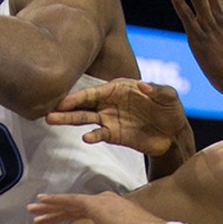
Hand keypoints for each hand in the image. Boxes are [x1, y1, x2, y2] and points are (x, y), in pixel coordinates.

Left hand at [28, 191, 165, 223]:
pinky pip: (70, 202)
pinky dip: (55, 202)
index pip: (83, 211)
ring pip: (69, 202)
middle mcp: (105, 201)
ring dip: (49, 206)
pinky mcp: (95, 206)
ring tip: (32, 209)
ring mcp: (100, 202)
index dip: (66, 215)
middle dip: (54, 210)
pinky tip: (42, 203)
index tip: (52, 219)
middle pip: (73, 205)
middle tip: (36, 212)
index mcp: (111, 209)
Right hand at [46, 79, 190, 156]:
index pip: (94, 91)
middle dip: (66, 107)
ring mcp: (109, 119)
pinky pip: (99, 134)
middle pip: (84, 104)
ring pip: (85, 118)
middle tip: (49, 111)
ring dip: (69, 120)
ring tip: (51, 120)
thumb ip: (157, 90)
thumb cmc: (170, 109)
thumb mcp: (169, 96)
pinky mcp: (113, 135)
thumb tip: (142, 86)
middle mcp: (109, 102)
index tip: (64, 100)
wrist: (173, 134)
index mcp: (119, 88)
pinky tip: (86, 138)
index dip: (79, 96)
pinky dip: (93, 136)